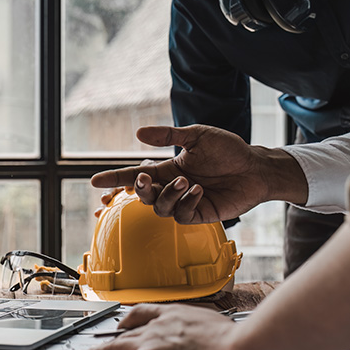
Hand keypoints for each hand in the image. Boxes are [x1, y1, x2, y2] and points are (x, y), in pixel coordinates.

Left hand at [57, 304, 251, 349]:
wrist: (238, 349)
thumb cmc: (236, 343)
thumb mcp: (218, 325)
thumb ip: (203, 329)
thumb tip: (206, 337)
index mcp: (173, 315)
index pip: (142, 315)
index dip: (127, 322)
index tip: (119, 326)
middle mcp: (155, 327)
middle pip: (120, 335)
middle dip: (101, 342)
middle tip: (85, 349)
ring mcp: (146, 344)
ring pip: (107, 348)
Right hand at [90, 125, 306, 223]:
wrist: (255, 168)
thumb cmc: (229, 150)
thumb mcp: (197, 136)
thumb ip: (168, 136)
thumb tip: (138, 134)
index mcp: (168, 169)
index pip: (135, 175)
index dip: (115, 178)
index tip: (94, 180)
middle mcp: (172, 187)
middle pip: (143, 195)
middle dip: (139, 189)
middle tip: (145, 179)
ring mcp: (185, 202)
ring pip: (160, 208)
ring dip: (167, 195)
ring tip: (185, 181)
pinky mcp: (199, 214)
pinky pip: (182, 215)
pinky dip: (185, 202)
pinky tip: (197, 191)